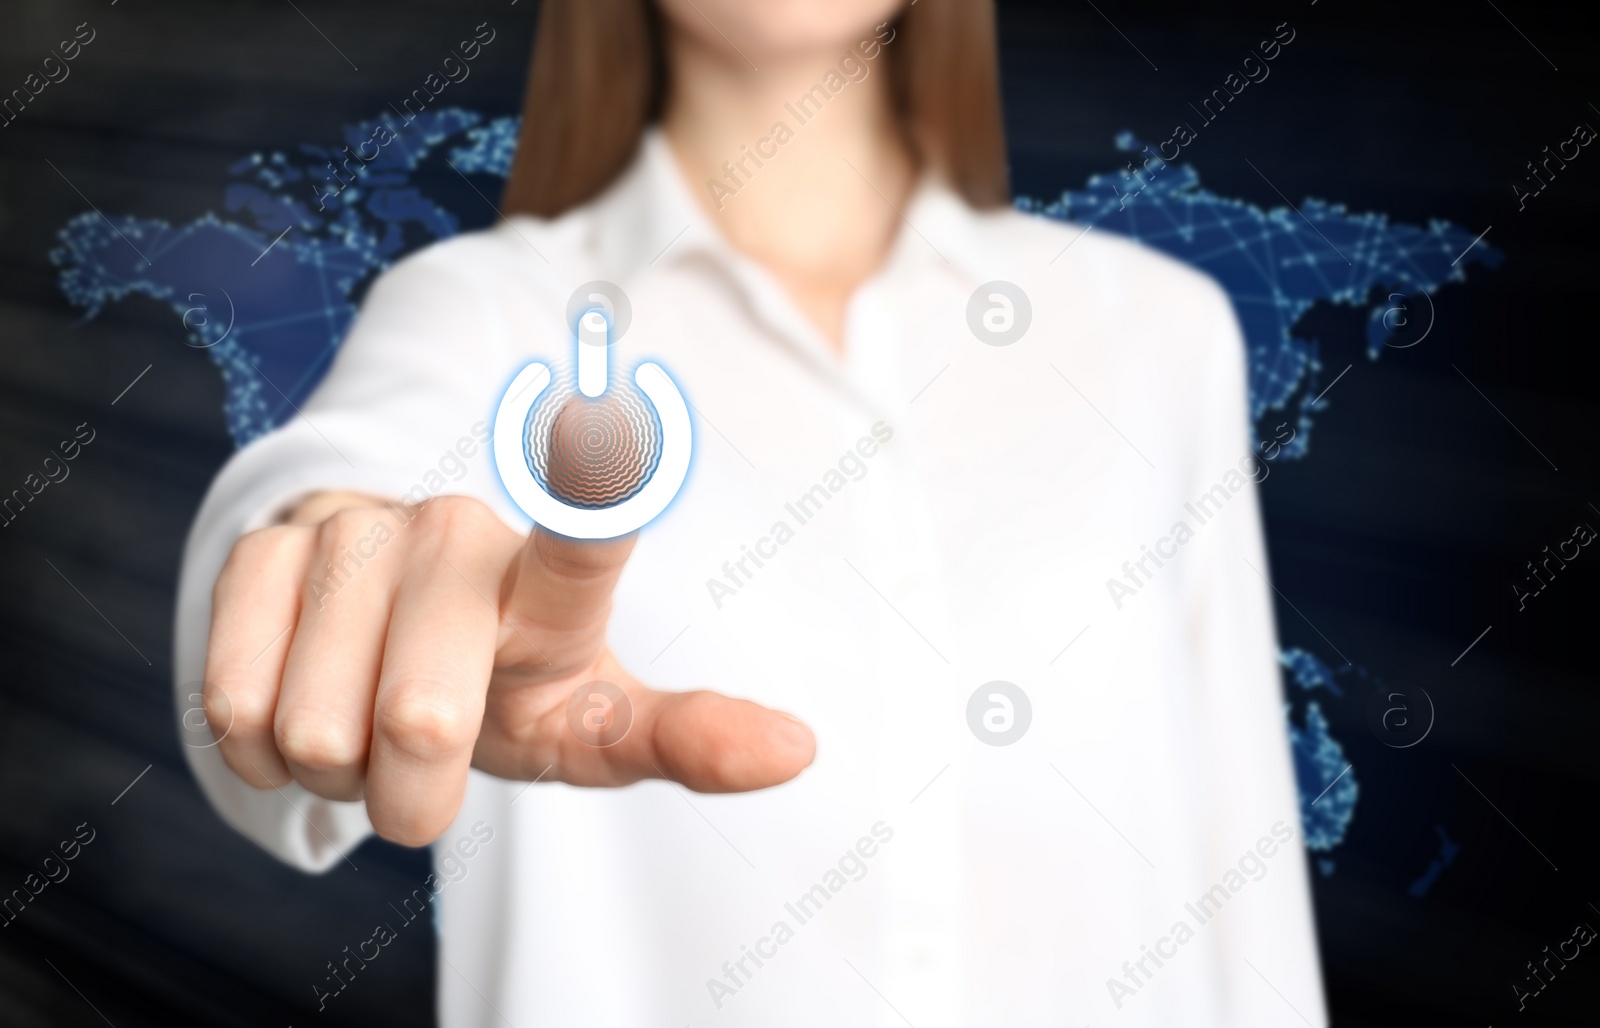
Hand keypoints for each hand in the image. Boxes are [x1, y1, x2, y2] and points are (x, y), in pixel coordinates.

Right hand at [202, 491, 814, 845]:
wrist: (385, 649)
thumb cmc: (505, 689)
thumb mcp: (591, 725)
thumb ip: (685, 738)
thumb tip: (802, 749)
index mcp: (552, 584)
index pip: (579, 542)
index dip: (589, 496)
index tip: (607, 430)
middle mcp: (455, 535)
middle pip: (424, 724)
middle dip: (416, 792)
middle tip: (430, 757)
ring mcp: (354, 531)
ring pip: (318, 732)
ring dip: (339, 768)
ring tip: (367, 722)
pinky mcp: (260, 547)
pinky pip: (235, 703)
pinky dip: (262, 748)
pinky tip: (299, 700)